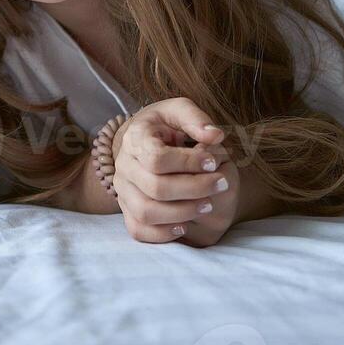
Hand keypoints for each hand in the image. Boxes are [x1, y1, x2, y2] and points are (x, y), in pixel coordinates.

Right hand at [112, 97, 235, 245]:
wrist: (145, 142)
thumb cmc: (165, 125)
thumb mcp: (179, 111)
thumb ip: (196, 119)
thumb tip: (215, 137)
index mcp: (134, 138)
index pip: (157, 158)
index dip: (189, 162)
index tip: (214, 161)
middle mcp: (123, 166)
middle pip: (155, 188)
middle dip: (194, 189)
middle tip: (221, 184)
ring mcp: (122, 190)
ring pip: (146, 212)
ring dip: (182, 212)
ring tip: (208, 205)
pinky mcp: (126, 210)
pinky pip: (138, 230)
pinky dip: (162, 234)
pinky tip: (184, 225)